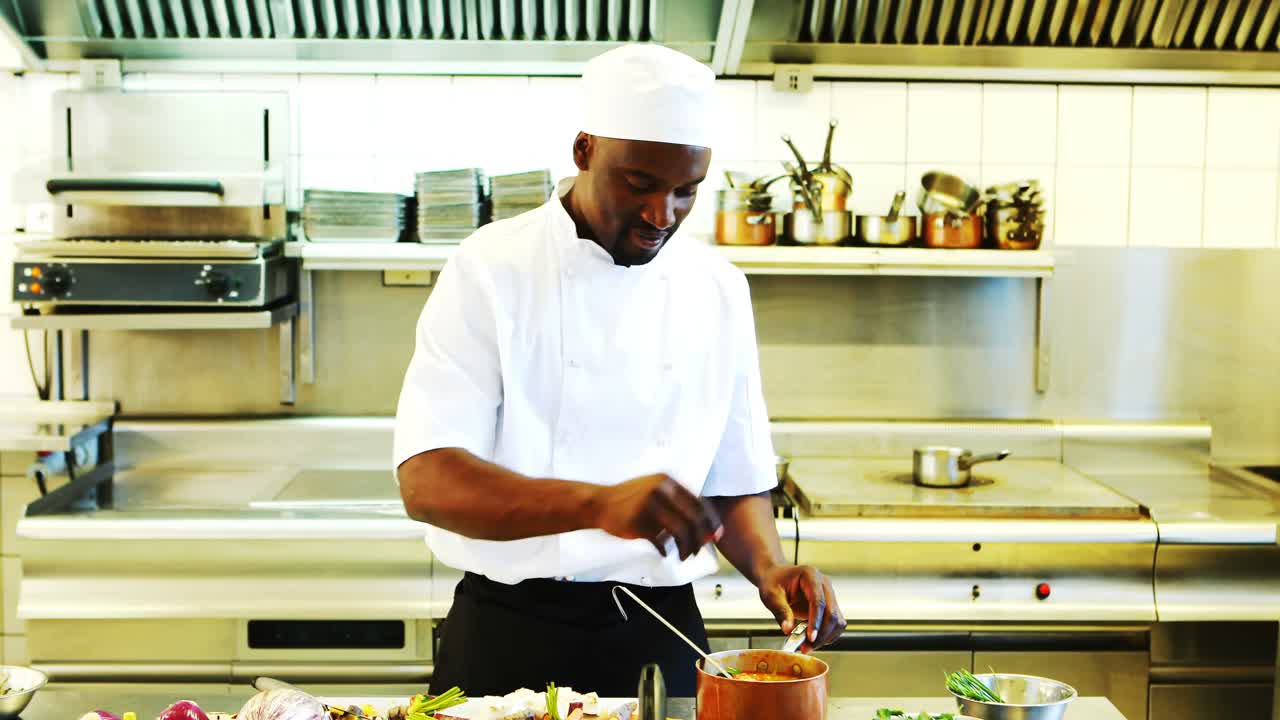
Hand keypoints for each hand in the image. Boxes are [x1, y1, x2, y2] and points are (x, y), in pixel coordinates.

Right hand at [591, 473, 722, 559]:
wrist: (599, 503)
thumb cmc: (630, 500)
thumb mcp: (654, 491)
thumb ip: (677, 505)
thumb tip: (703, 527)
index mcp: (667, 482)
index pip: (698, 502)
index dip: (711, 521)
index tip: (716, 535)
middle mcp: (661, 491)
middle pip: (693, 518)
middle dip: (700, 538)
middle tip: (700, 550)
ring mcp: (649, 506)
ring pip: (680, 531)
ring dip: (686, 547)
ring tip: (684, 556)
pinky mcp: (638, 522)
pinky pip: (660, 541)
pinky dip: (666, 550)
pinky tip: (665, 554)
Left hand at [757, 565, 845, 651]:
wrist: (776, 577)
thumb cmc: (773, 582)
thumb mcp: (771, 595)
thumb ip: (780, 611)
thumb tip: (788, 630)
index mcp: (811, 576)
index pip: (818, 601)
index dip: (816, 621)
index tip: (810, 638)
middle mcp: (824, 584)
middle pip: (832, 613)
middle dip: (821, 634)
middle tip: (805, 647)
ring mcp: (829, 595)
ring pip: (837, 621)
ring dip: (826, 637)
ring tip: (807, 646)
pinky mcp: (829, 606)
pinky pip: (835, 624)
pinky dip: (827, 635)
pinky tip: (812, 640)